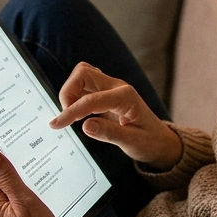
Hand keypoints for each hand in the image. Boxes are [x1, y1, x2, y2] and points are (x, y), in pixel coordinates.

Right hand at [50, 62, 182, 167]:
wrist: (160, 141)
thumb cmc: (149, 142)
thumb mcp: (132, 143)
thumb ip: (109, 134)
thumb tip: (85, 126)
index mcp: (126, 97)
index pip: (90, 99)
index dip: (70, 111)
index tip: (56, 125)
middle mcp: (117, 87)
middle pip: (83, 73)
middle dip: (68, 92)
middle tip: (66, 117)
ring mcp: (111, 88)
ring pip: (81, 75)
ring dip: (70, 92)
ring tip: (70, 116)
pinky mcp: (105, 93)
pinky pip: (84, 85)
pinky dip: (74, 96)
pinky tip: (76, 114)